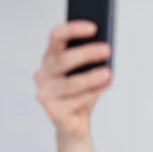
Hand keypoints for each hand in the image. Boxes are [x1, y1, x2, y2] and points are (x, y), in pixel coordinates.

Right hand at [34, 21, 112, 141]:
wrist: (74, 124)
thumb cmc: (81, 94)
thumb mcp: (87, 73)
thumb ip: (91, 61)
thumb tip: (105, 48)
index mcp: (50, 59)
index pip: (56, 37)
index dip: (73, 30)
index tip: (94, 27)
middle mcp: (43, 74)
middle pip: (63, 59)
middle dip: (86, 53)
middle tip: (107, 49)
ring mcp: (46, 93)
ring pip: (70, 83)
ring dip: (91, 77)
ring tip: (108, 73)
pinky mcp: (53, 111)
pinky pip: (76, 101)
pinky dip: (93, 93)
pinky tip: (106, 86)